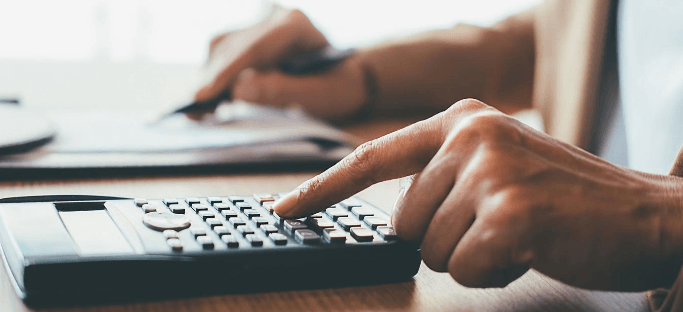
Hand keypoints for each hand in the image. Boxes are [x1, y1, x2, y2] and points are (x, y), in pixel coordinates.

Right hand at [194, 8, 366, 118]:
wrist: (342, 76)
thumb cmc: (337, 87)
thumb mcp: (321, 96)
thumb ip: (283, 91)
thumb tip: (239, 90)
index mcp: (296, 24)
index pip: (255, 47)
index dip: (226, 72)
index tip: (203, 96)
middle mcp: (273, 15)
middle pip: (232, 46)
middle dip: (212, 80)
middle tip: (195, 113)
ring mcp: (258, 21)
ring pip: (221, 46)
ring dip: (210, 79)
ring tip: (201, 112)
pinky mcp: (248, 33)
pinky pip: (221, 51)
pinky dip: (214, 76)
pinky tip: (210, 100)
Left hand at [273, 99, 682, 290]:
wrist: (646, 213)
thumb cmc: (565, 198)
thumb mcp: (497, 164)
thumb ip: (441, 176)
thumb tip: (390, 219)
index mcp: (460, 120)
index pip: (372, 157)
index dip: (322, 188)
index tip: (284, 210)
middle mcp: (470, 134)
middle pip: (404, 222)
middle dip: (445, 240)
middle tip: (498, 225)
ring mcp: (490, 170)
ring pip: (431, 250)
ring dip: (473, 256)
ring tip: (519, 233)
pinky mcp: (510, 211)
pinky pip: (466, 269)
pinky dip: (495, 273)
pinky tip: (531, 250)